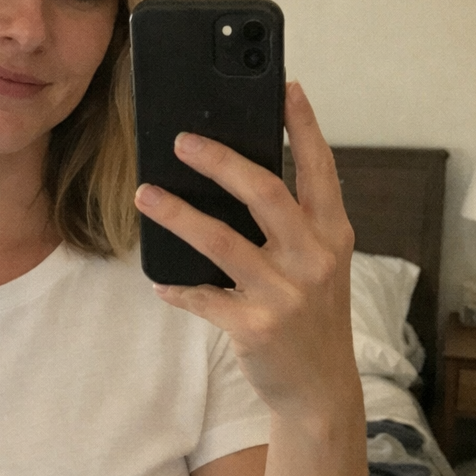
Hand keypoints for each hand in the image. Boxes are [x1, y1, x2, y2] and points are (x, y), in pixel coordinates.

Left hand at [133, 81, 358, 420]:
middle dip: (220, 161)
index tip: (285, 85)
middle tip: (180, 141)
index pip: (320, 168)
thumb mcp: (318, 267)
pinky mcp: (255, 326)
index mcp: (332, 235)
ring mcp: (285, 294)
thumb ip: (292, 227)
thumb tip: (233, 181)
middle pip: (264, 192)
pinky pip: (203, 297)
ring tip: (143, 194)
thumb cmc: (312, 319)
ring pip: (221, 241)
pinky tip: (160, 281)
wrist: (320, 390)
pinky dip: (178, 287)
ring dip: (177, 215)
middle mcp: (314, 258)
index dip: (303, 125)